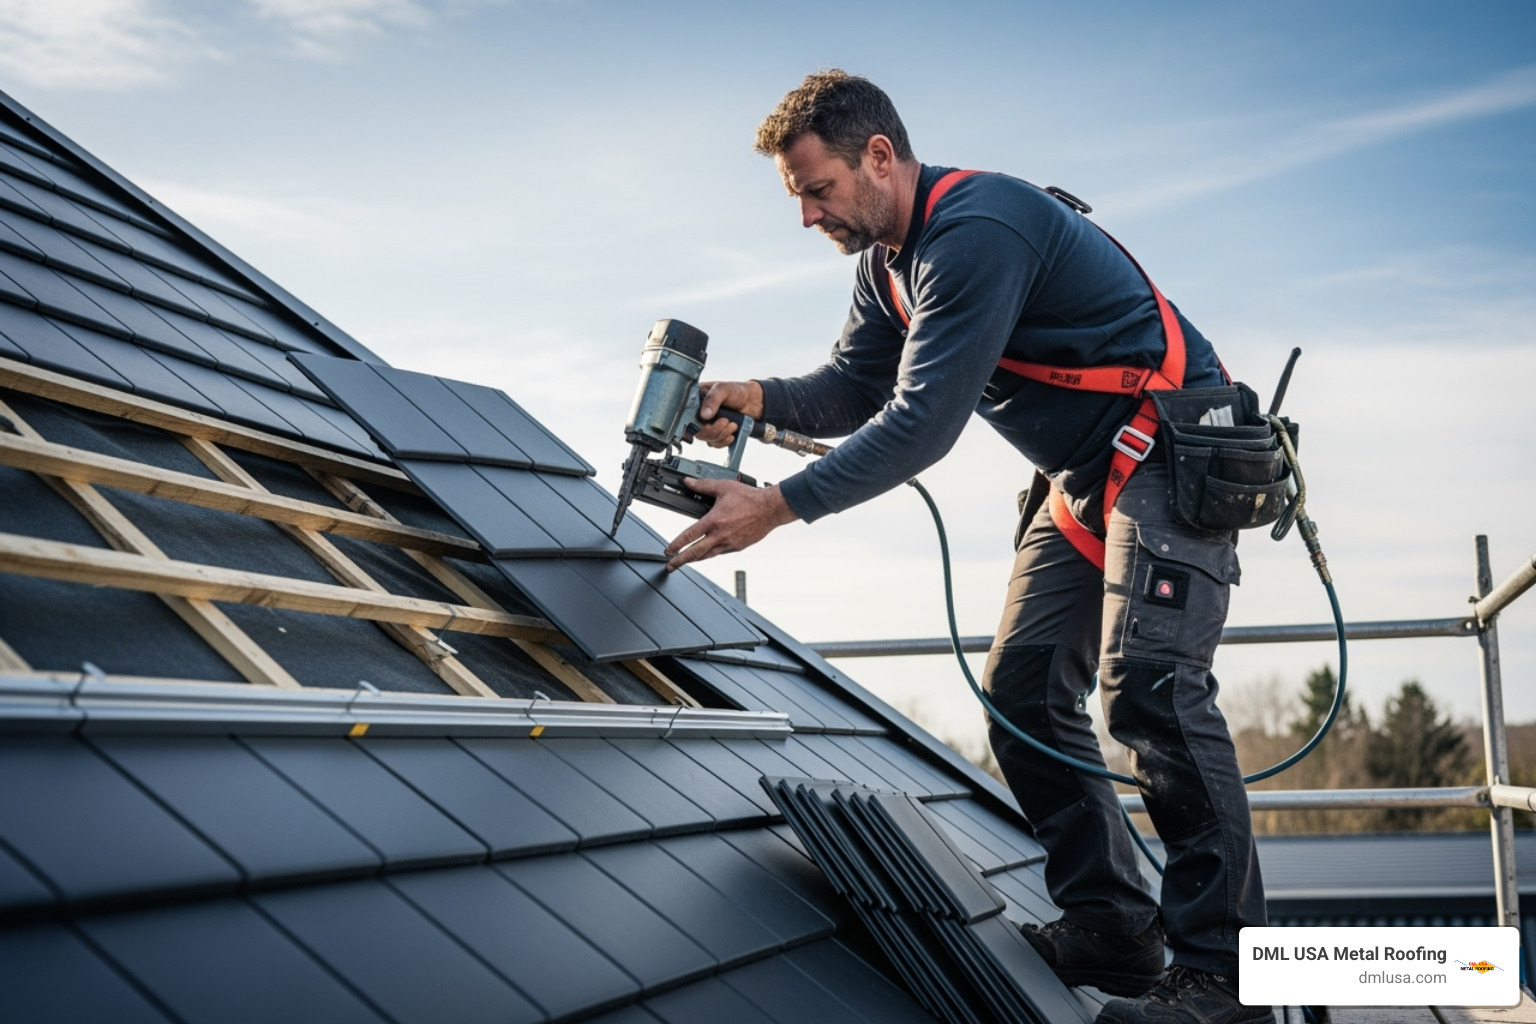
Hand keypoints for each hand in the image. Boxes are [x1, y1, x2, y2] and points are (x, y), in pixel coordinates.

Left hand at [665, 479, 797, 570]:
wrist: (770, 509)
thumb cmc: (750, 498)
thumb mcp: (724, 487)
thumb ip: (704, 485)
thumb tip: (689, 483)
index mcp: (714, 521)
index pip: (689, 536)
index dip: (676, 545)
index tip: (668, 550)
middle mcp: (720, 535)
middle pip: (695, 553)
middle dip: (680, 561)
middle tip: (670, 566)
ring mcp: (729, 543)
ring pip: (708, 556)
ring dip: (695, 560)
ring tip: (685, 562)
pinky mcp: (738, 547)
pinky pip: (720, 553)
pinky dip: (711, 554)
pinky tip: (707, 553)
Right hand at [693, 380, 763, 447]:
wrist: (752, 401)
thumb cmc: (736, 391)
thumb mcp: (723, 389)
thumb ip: (713, 399)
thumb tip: (704, 415)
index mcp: (695, 400)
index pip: (685, 416)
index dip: (692, 423)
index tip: (706, 423)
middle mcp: (698, 413)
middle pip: (696, 430)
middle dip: (713, 430)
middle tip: (726, 421)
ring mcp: (706, 424)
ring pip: (706, 439)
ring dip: (721, 435)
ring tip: (733, 425)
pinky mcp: (715, 433)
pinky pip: (714, 443)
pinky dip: (723, 441)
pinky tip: (731, 434)